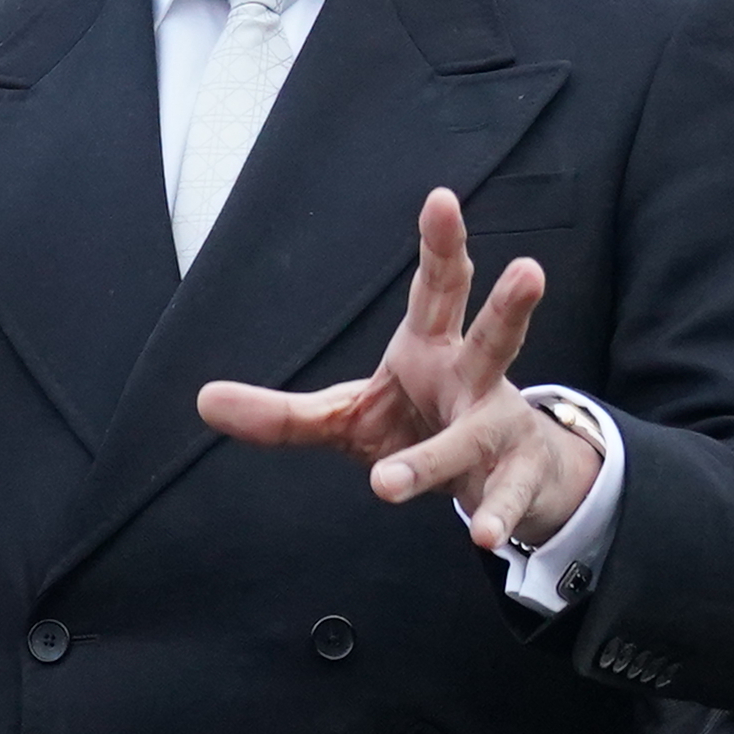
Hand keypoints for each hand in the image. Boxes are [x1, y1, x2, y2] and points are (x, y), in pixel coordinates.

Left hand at [196, 188, 598, 556]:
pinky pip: (504, 497)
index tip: (442, 198)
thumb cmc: (417, 427)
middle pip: (493, 338)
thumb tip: (203, 399)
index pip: (439, 287)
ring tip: (443, 456)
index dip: (441, 244)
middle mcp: (475, 380)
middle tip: (530, 270)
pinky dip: (494, 514)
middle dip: (508, 305)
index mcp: (432, 349)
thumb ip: (281, 414)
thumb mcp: (344, 417)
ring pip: (481, 430)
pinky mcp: (516, 479)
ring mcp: (500, 427)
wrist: (501, 478)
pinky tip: (483, 534)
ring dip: (460, 443)